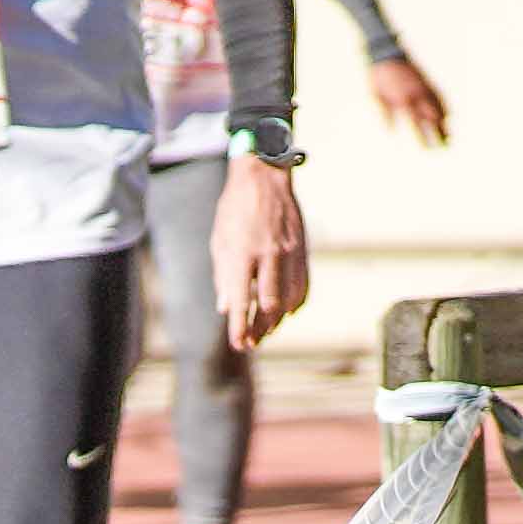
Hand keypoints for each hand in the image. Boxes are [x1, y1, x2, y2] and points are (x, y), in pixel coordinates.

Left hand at [214, 157, 312, 355]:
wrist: (265, 178)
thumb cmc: (234, 210)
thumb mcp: (219, 241)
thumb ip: (223, 276)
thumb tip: (226, 308)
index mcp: (243, 252)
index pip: (242, 300)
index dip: (240, 327)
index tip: (239, 344)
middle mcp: (269, 254)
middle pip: (270, 305)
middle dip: (260, 329)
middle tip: (251, 343)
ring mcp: (290, 253)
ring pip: (290, 299)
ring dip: (278, 320)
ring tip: (265, 331)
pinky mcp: (303, 251)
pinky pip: (303, 286)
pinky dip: (294, 304)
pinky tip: (285, 313)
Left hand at [371, 56, 452, 147]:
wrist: (387, 54)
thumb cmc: (379, 78)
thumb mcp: (377, 97)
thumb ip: (385, 114)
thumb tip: (391, 132)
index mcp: (404, 100)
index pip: (416, 123)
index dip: (423, 137)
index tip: (428, 149)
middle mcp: (418, 95)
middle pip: (432, 118)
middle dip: (439, 133)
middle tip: (444, 147)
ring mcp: (425, 88)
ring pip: (439, 107)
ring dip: (444, 123)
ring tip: (449, 137)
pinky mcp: (427, 83)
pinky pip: (439, 97)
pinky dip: (444, 107)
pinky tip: (448, 116)